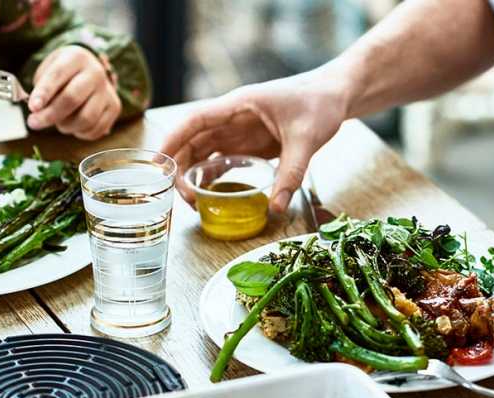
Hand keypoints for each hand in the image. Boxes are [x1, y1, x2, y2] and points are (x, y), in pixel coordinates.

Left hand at [27, 45, 121, 140]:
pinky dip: (80, 133)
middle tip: (34, 123)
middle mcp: (96, 73)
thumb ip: (41, 87)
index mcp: (76, 58)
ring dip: (66, 126)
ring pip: (86, 118)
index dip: (44, 93)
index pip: (58, 75)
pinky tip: (73, 126)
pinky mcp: (114, 107)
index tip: (32, 108)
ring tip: (58, 122)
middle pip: (72, 99)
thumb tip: (37, 111)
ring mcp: (108, 91)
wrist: (90, 71)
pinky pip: (96, 129)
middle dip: (50, 115)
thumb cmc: (64, 73)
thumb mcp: (48, 69)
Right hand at [160, 70, 348, 212]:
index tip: (157, 164)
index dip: (173, 140)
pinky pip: (225, 160)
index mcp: (239, 106)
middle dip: (181, 167)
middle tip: (183, 198)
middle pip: (194, 141)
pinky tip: (211, 195)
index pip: (195, 121)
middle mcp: (234, 118)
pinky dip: (214, 176)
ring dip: (196, 174)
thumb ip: (291, 173)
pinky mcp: (252, 143)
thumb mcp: (307, 139)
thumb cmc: (320, 104)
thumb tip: (275, 207)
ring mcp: (241, 131)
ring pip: (206, 152)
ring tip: (194, 202)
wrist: (336, 95)